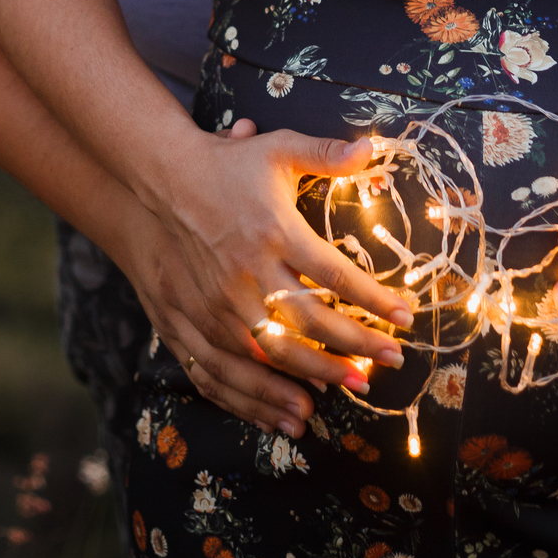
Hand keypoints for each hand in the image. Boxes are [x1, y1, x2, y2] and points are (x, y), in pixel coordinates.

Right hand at [142, 120, 413, 434]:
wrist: (154, 184)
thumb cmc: (224, 167)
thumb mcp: (276, 150)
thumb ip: (324, 153)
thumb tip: (371, 148)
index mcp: (273, 231)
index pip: (334, 274)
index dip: (372, 300)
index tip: (403, 317)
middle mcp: (246, 272)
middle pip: (309, 321)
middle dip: (354, 345)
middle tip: (388, 362)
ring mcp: (217, 303)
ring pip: (271, 354)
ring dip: (313, 376)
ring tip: (350, 387)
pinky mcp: (191, 323)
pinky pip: (228, 370)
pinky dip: (258, 397)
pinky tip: (288, 409)